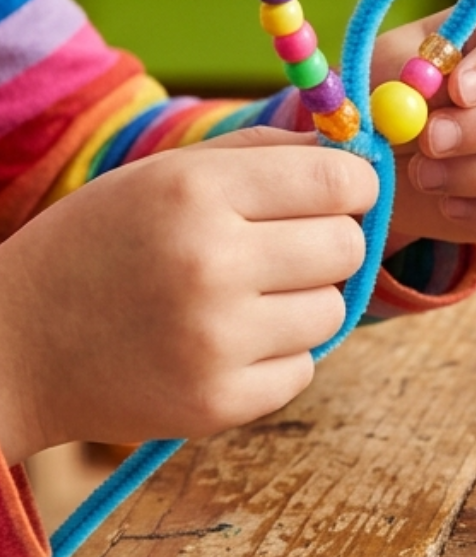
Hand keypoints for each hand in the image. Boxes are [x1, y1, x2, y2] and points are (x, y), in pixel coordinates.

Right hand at [0, 128, 376, 462]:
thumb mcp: (165, 176)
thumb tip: (360, 153)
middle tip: (279, 251)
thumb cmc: (100, 245)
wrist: (11, 347)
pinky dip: (277, 357)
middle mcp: (210, 263)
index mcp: (196, 193)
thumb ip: (265, 155)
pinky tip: (222, 345)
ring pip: (334, 310)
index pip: (339, 182)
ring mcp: (215, 340)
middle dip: (328, 244)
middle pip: (348, 246)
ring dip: (303, 303)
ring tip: (241, 299)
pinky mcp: (218, 403)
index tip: (339, 195)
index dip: (353, 187)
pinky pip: (304, 368)